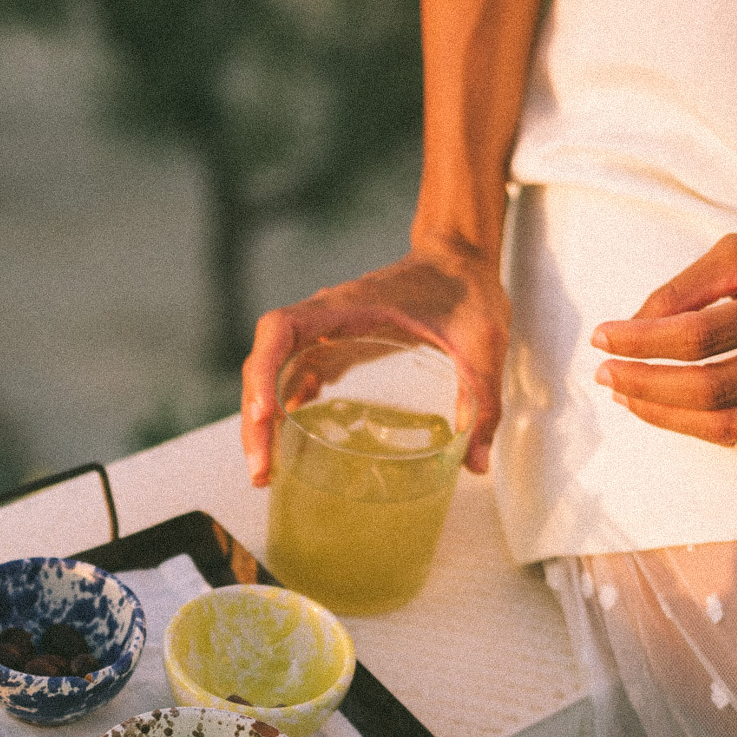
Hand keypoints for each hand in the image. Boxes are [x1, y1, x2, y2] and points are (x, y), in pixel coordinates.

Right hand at [240, 239, 510, 485]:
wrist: (460, 263)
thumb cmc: (466, 290)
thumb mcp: (482, 343)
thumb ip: (481, 399)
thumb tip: (475, 464)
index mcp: (349, 305)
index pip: (282, 328)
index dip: (265, 369)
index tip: (265, 413)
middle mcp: (325, 319)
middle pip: (265, 363)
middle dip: (255, 419)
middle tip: (261, 472)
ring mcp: (325, 336)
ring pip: (273, 377)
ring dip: (261, 424)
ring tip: (265, 473)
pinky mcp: (334, 351)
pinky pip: (293, 381)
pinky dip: (283, 415)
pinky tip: (285, 450)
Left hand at [593, 228, 736, 444]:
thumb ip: (685, 287)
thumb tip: (630, 328)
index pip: (703, 335)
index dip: (644, 342)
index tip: (601, 337)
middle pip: (711, 388)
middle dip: (646, 385)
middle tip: (604, 373)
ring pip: (726, 424)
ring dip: (662, 414)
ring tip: (622, 393)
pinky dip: (694, 425)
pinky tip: (661, 407)